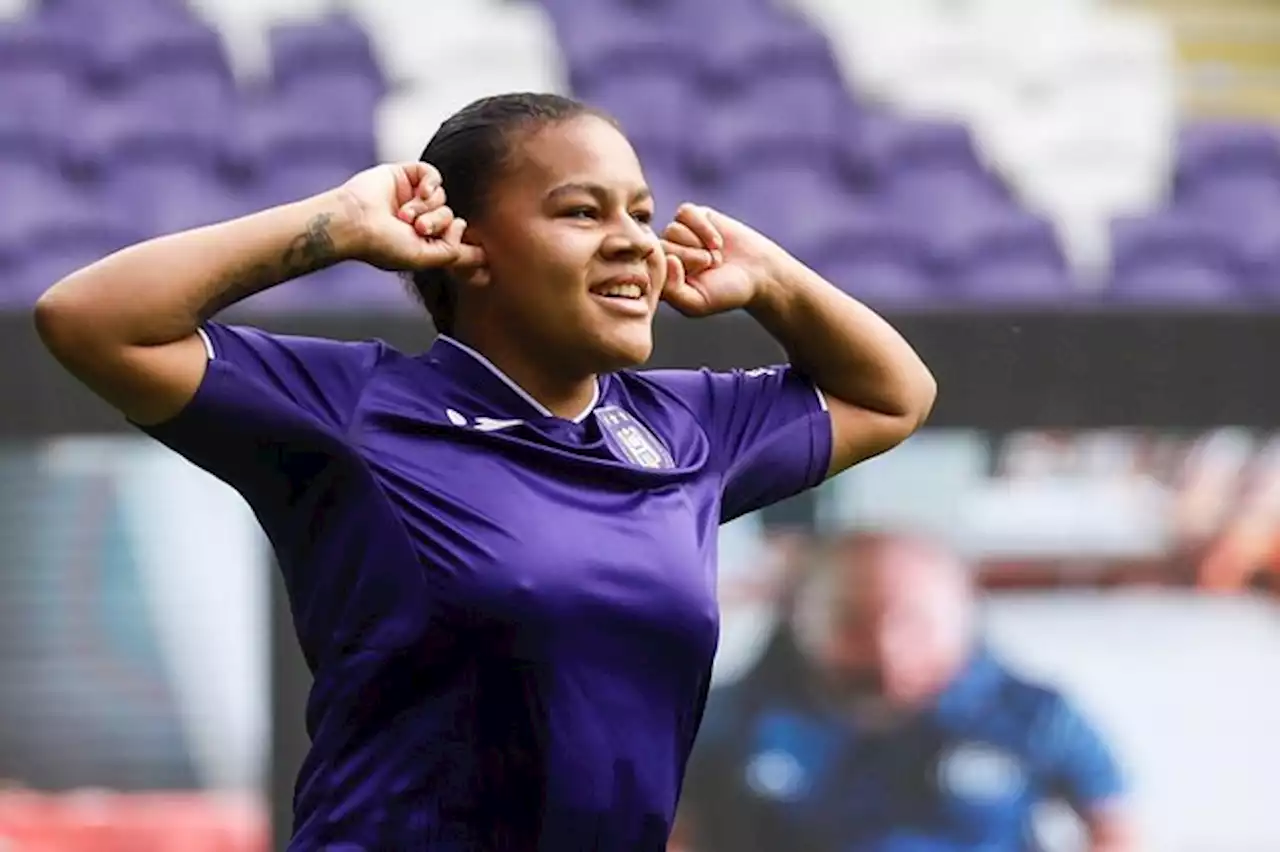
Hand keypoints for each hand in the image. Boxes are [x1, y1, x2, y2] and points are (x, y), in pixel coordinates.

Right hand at [335, 162, 484, 271]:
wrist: (354, 222)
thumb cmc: (385, 245)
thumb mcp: (426, 258)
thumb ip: (457, 256)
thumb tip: (485, 254)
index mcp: (422, 241)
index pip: (454, 237)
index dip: (459, 238)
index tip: (450, 241)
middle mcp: (418, 219)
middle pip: (450, 217)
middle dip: (438, 222)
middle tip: (418, 228)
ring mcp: (411, 197)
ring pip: (442, 197)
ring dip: (428, 207)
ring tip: (405, 216)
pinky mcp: (404, 176)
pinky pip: (432, 174)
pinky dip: (431, 182)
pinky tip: (420, 192)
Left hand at [659, 203, 788, 317]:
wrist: (757, 272)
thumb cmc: (725, 292)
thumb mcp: (697, 303)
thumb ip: (673, 289)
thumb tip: (666, 258)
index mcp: (662, 277)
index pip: (654, 267)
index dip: (677, 272)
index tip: (698, 279)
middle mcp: (666, 253)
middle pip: (662, 246)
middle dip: (690, 257)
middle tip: (711, 266)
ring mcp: (678, 233)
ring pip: (673, 229)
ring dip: (698, 243)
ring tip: (714, 256)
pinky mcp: (693, 216)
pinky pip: (686, 213)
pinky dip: (703, 227)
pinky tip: (716, 241)